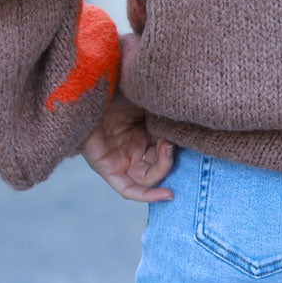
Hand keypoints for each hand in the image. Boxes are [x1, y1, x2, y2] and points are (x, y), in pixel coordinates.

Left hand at [77, 83, 175, 201]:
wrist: (91, 88)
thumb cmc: (119, 88)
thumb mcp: (149, 100)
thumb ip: (167, 112)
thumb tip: (190, 120)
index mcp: (147, 131)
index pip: (167, 149)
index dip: (177, 146)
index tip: (184, 134)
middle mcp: (135, 148)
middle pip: (159, 165)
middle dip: (169, 158)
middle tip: (171, 141)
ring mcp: (122, 160)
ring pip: (148, 179)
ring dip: (162, 170)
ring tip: (167, 149)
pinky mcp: (108, 169)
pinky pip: (128, 189)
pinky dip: (148, 194)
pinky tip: (166, 194)